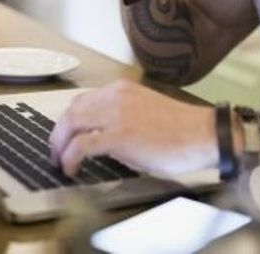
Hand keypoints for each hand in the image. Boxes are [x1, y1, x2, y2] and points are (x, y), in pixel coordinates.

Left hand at [48, 79, 217, 176]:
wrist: (203, 134)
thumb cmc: (182, 129)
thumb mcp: (145, 112)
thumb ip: (121, 117)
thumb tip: (101, 137)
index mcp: (122, 90)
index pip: (82, 100)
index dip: (69, 121)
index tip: (65, 137)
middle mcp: (116, 96)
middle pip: (71, 111)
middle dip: (58, 134)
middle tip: (56, 152)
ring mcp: (116, 114)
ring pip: (71, 124)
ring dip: (60, 146)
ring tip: (59, 162)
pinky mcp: (119, 136)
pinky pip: (82, 145)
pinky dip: (70, 158)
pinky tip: (71, 169)